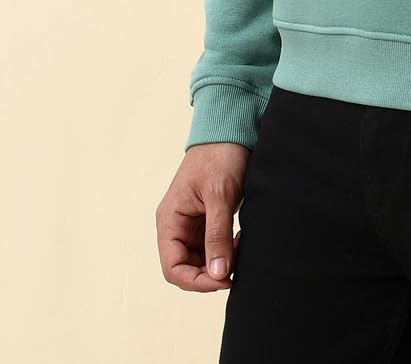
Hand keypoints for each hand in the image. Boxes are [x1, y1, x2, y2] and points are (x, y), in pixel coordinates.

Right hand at [156, 142, 250, 291]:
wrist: (231, 130)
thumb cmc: (219, 155)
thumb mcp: (219, 195)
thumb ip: (217, 235)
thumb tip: (218, 274)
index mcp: (170, 220)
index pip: (173, 267)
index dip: (195, 281)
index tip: (223, 279)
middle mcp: (177, 226)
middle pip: (186, 268)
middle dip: (210, 274)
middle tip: (236, 268)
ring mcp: (192, 224)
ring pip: (201, 260)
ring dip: (221, 263)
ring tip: (241, 249)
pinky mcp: (208, 220)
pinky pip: (213, 247)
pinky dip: (227, 250)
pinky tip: (241, 241)